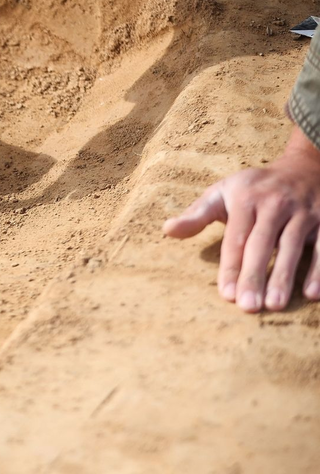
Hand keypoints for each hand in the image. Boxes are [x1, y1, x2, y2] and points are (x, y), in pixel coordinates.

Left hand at [164, 126, 319, 311]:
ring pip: (294, 246)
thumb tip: (168, 230)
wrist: (305, 166)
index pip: (236, 238)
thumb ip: (197, 214)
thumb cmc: (254, 188)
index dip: (231, 267)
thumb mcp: (222, 192)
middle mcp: (275, 203)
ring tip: (275, 305)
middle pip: (262, 244)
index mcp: (245, 199)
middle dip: (254, 276)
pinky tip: (312, 294)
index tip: (227, 295)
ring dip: (285, 276)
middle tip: (248, 307)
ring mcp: (304, 210)